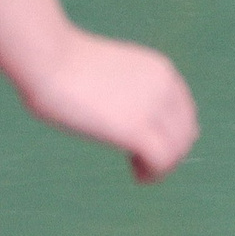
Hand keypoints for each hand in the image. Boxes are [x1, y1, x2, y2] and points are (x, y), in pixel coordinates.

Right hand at [18, 27, 197, 182]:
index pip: (184, 111)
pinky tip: (138, 176)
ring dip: (162, 166)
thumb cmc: (62, 66)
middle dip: (171, 152)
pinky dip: (154, 174)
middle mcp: (165, 88)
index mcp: (160, 72)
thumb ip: (124, 89)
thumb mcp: (109, 73)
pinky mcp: (135, 128)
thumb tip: (122, 111)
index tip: (148, 145)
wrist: (48, 60)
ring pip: (178, 149)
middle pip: (186, 131)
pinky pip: (162, 160)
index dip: (172, 133)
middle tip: (145, 163)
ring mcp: (152, 107)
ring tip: (140, 172)